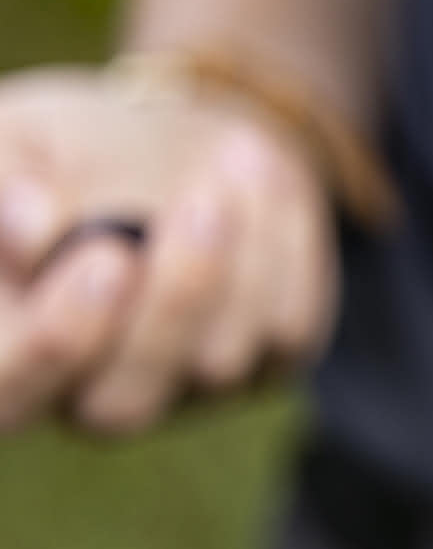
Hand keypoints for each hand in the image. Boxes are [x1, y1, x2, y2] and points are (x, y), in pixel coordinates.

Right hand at [0, 65, 337, 432]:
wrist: (167, 142)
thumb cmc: (65, 153)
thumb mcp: (22, 143)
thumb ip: (9, 182)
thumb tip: (26, 233)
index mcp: (9, 349)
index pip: (11, 393)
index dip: (56, 343)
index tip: (106, 256)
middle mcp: (90, 392)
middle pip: (121, 407)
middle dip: (171, 304)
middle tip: (201, 208)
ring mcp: (184, 389)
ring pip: (219, 362)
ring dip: (238, 254)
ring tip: (236, 160)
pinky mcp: (267, 362)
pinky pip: (288, 326)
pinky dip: (285, 246)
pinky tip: (261, 180)